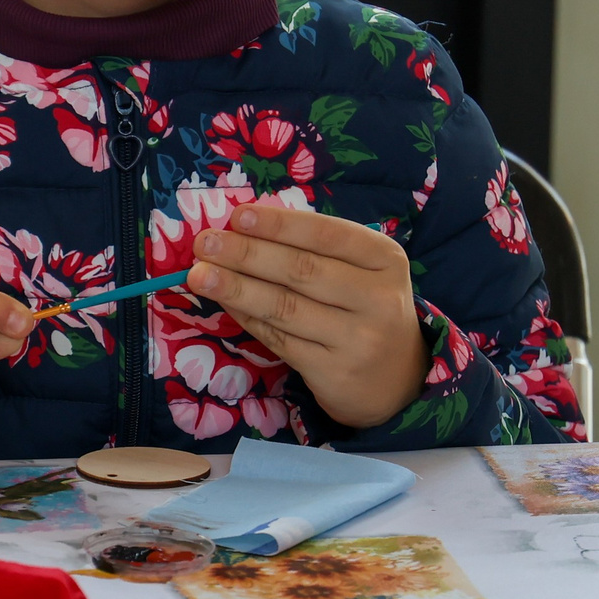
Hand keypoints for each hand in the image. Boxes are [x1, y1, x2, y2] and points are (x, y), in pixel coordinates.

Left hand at [185, 207, 424, 428]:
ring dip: (237, 288)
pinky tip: (226, 303)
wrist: (399, 381)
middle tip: (205, 243)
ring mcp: (358, 339)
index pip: (327, 235)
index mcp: (385, 260)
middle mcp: (378, 298)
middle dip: (247, 254)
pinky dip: (248, 318)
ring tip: (199, 274)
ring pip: (285, 307)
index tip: (238, 216)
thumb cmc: (366, 310)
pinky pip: (280, 339)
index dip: (279, 225)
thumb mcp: (360, 271)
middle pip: (301, 271)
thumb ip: (315, 250)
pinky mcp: (334, 372)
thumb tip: (243, 228)